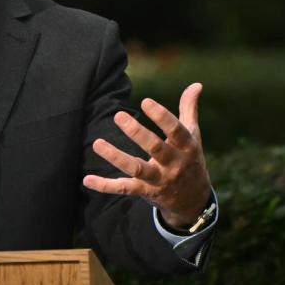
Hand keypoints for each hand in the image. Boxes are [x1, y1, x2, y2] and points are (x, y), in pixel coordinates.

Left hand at [83, 83, 211, 229]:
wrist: (193, 200)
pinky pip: (124, 189)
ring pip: (136, 169)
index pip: (176, 130)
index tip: (145, 101)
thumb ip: (189, 109)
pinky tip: (87, 180)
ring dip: (116, 157)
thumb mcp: (193, 136)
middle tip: (118, 116)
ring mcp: (159, 180)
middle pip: (155, 148)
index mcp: (186, 147)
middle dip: (137, 133)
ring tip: (97, 143)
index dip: (162, 116)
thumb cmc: (190, 160)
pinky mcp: (146, 192)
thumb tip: (196, 84)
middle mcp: (174, 164)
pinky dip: (105, 186)